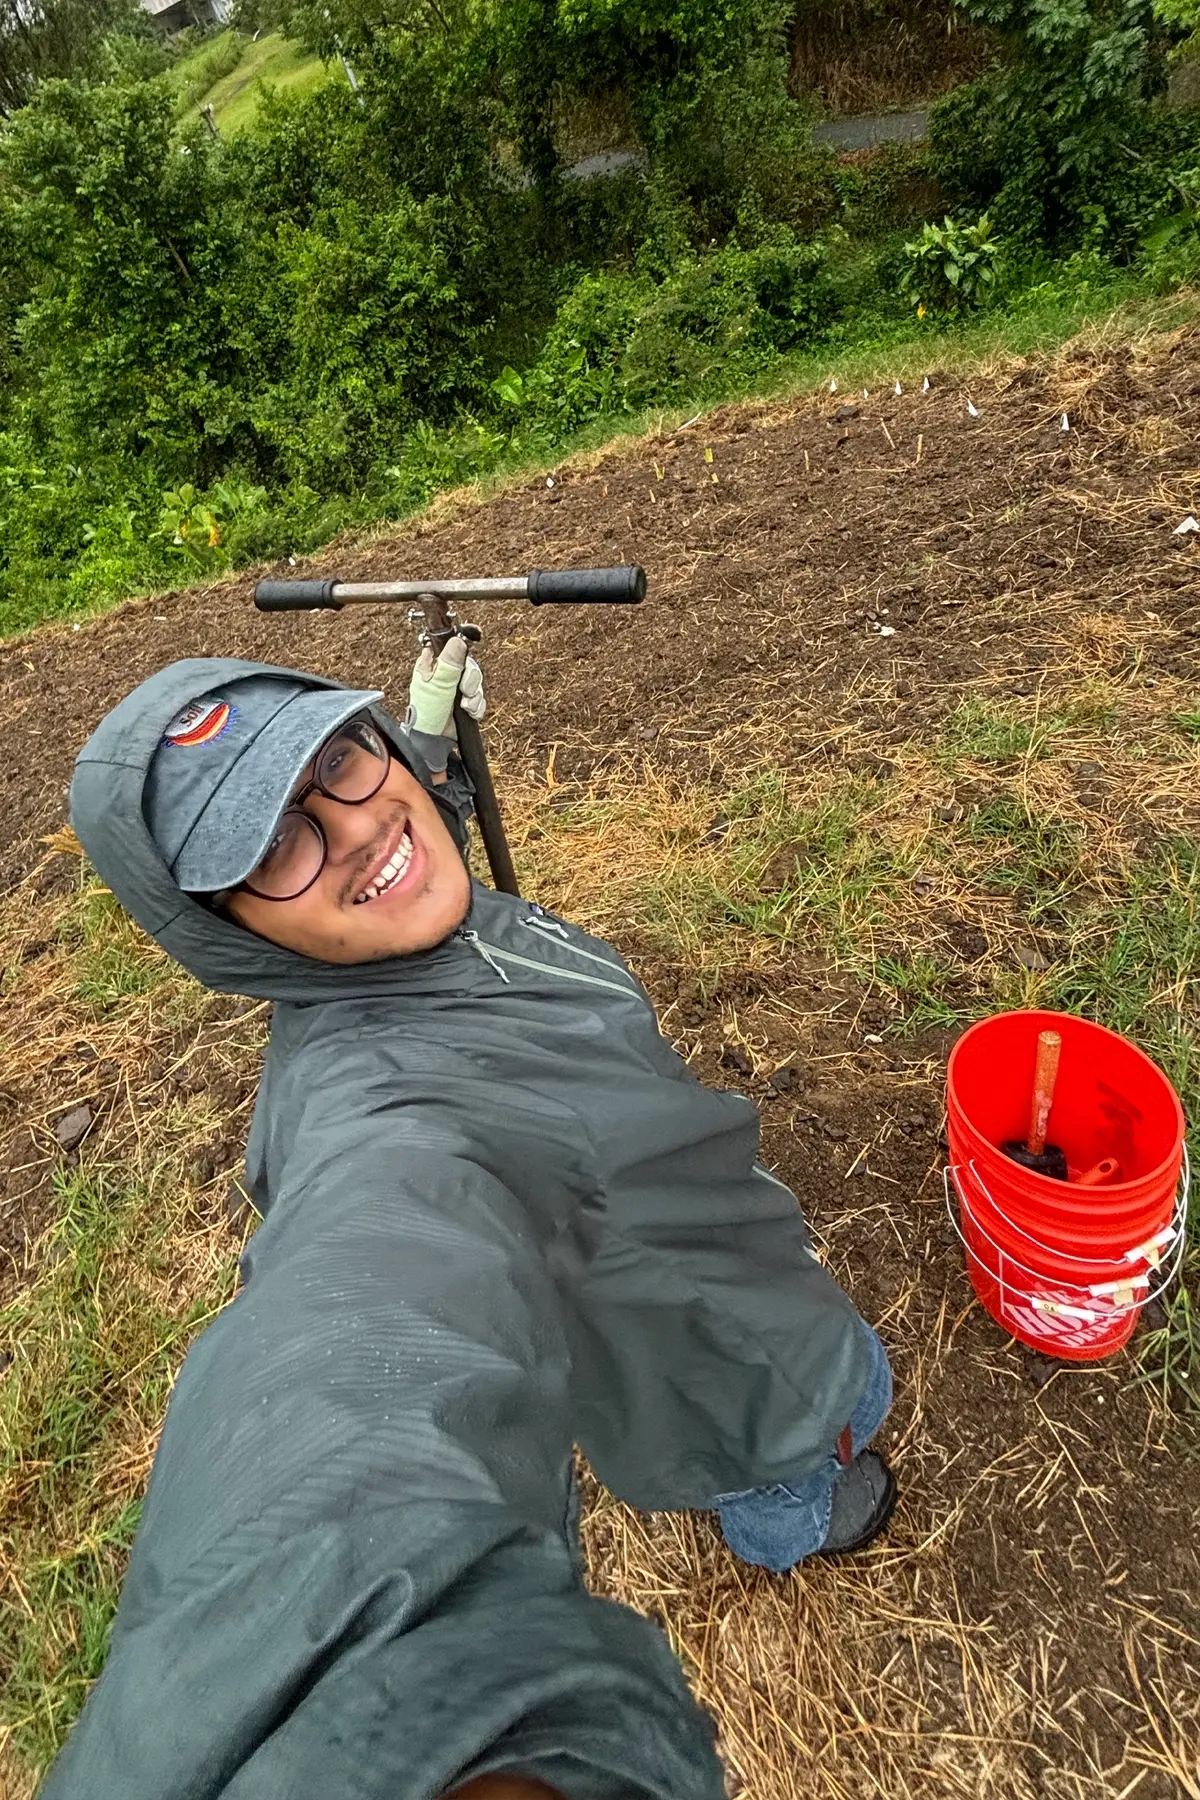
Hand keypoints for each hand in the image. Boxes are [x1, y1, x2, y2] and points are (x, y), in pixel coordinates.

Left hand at [406, 635, 484, 776]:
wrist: (432, 741)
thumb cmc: (427, 712)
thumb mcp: (438, 684)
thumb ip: (449, 663)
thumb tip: (458, 640)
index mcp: (432, 664)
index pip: (450, 646)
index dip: (461, 650)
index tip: (466, 657)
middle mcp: (444, 674)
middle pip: (469, 664)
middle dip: (471, 678)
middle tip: (464, 689)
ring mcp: (454, 688)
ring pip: (476, 681)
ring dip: (474, 694)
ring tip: (465, 705)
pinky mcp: (464, 702)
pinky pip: (479, 697)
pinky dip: (476, 705)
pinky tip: (468, 712)